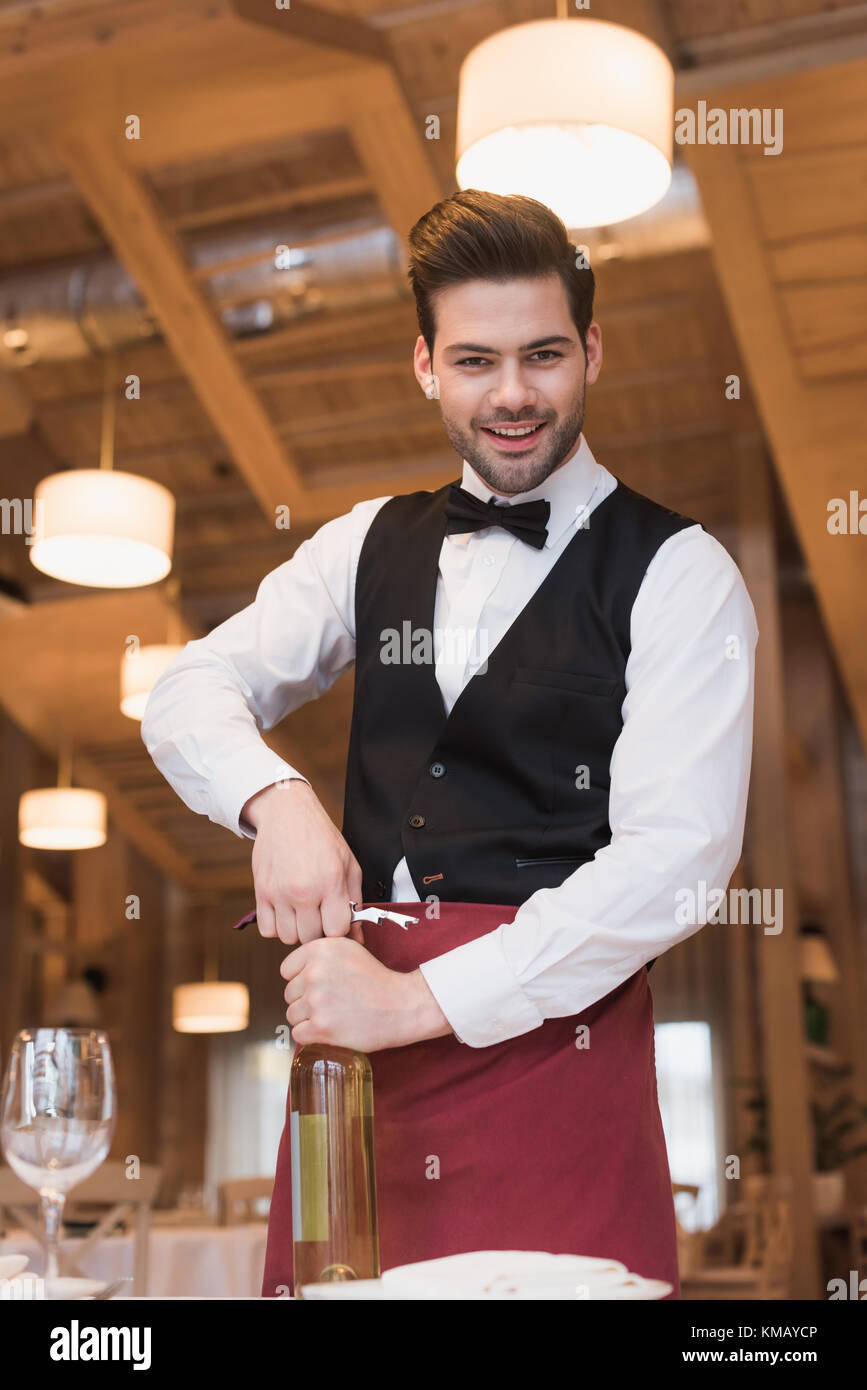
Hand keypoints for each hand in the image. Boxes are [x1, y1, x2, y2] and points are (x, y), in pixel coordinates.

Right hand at [243, 779, 364, 945]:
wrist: (287, 814)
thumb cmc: (322, 838)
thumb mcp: (349, 864)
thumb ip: (355, 901)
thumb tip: (356, 937)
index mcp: (331, 882)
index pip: (337, 931)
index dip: (340, 930)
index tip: (336, 920)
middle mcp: (304, 890)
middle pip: (311, 938)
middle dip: (318, 929)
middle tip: (319, 913)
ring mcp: (280, 892)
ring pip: (288, 938)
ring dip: (296, 929)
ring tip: (302, 911)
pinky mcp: (261, 891)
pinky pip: (267, 930)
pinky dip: (276, 926)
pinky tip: (285, 910)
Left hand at [281, 937, 451, 1051]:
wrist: (401, 1005)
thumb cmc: (376, 979)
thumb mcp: (349, 949)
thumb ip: (320, 952)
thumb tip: (297, 964)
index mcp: (319, 950)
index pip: (286, 970)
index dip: (302, 978)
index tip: (319, 984)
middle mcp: (314, 973)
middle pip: (289, 993)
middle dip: (306, 999)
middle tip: (332, 1001)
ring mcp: (316, 1001)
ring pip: (292, 1015)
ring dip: (309, 1018)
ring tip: (333, 1014)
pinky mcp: (321, 1027)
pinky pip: (299, 1033)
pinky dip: (311, 1035)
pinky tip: (330, 1028)